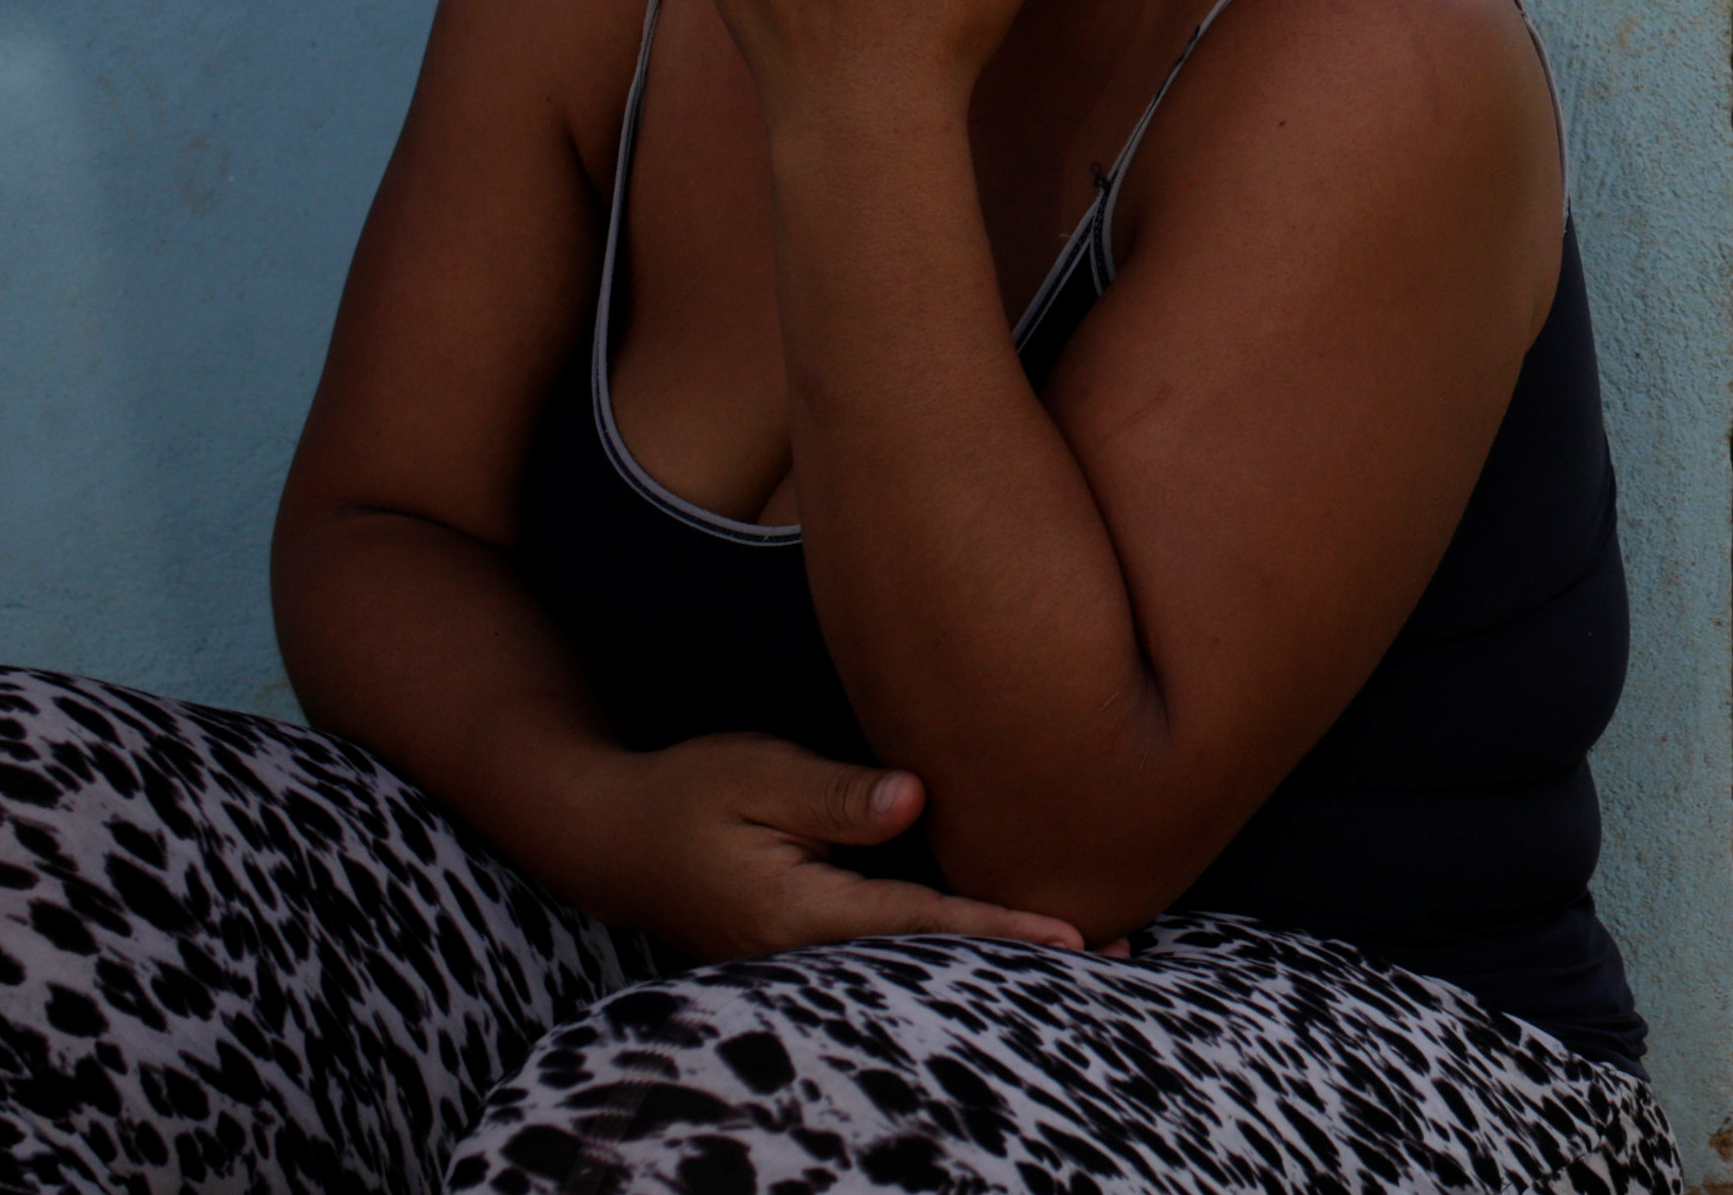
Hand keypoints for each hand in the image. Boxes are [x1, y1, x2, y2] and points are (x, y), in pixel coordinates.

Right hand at [567, 730, 1090, 963]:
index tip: (1072, 935)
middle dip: (1022, 956)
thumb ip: (835, 795)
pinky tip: (1007, 933)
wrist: (612, 837)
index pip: (920, 924)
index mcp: (797, 913)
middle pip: (934, 959)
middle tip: (1120, 951)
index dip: (999, 927)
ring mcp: (809, 958)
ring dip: (997, 951)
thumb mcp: (753, 772)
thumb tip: (917, 798)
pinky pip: (897, 949)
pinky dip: (957, 941)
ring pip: (920, 961)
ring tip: (1091, 949)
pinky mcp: (812, 943)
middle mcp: (809, 952)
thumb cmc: (685, 792)